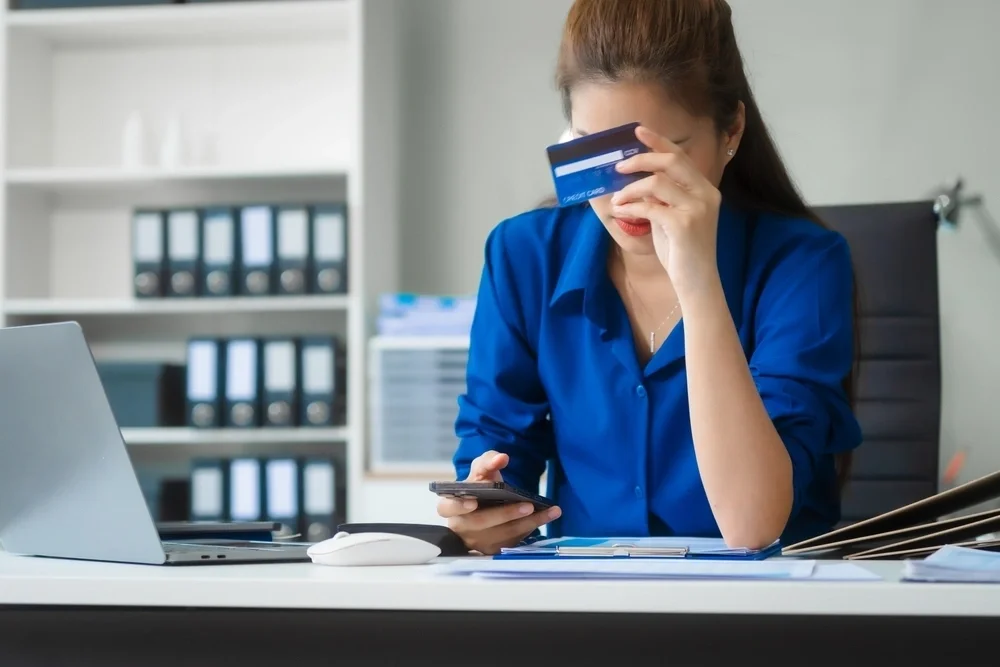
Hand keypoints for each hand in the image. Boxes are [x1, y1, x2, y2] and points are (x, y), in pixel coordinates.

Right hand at [437, 450, 560, 554]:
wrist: (487, 503)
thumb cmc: (480, 485)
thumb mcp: (481, 470)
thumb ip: (488, 460)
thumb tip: (501, 458)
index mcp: (451, 506)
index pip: (448, 507)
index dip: (459, 506)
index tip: (473, 503)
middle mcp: (461, 526)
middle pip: (481, 523)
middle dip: (505, 514)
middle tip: (528, 505)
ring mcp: (477, 541)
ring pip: (502, 535)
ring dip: (527, 523)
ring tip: (550, 511)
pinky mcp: (493, 550)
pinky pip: (513, 541)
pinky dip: (531, 528)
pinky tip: (546, 516)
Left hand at [610, 126, 722, 295]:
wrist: (696, 282)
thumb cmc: (682, 252)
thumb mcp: (670, 218)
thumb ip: (660, 198)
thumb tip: (636, 182)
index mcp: (705, 189)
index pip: (680, 156)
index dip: (659, 140)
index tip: (638, 130)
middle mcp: (705, 194)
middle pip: (670, 161)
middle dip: (641, 159)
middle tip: (619, 166)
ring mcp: (697, 208)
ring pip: (656, 183)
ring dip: (630, 189)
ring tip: (617, 200)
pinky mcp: (685, 224)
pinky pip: (650, 207)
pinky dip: (631, 208)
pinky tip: (622, 213)